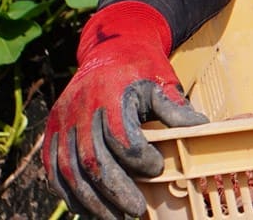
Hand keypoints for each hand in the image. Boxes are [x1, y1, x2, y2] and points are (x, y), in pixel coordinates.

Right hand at [45, 1, 207, 218]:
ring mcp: (62, 121)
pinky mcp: (51, 132)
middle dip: (115, 191)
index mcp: (109, 94)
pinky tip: (87, 209)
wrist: (108, 49)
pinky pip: (53, 170)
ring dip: (91, 201)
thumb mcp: (160, 82)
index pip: (121, 136)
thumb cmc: (139, 68)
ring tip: (114, 218)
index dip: (139, 159)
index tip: (157, 170)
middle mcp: (81, 108)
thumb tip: (201, 130)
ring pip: (71, 171)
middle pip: (94, 160)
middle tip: (136, 211)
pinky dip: (69, 194)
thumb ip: (175, 109)